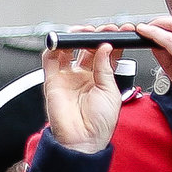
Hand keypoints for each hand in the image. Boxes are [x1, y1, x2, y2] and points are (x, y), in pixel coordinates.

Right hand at [40, 32, 120, 154]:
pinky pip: (50, 60)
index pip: (106, 53)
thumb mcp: (111, 91)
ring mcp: (68, 78)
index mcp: (101, 79)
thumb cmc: (99, 124)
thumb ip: (106, 67)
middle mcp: (84, 76)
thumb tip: (105, 47)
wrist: (82, 141)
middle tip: (102, 30)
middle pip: (87, 48)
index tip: (121, 30)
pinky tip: (65, 40)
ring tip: (84, 32)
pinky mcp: (53, 81)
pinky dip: (54, 47)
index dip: (113, 39)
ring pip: (69, 49)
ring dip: (76, 37)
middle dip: (95, 35)